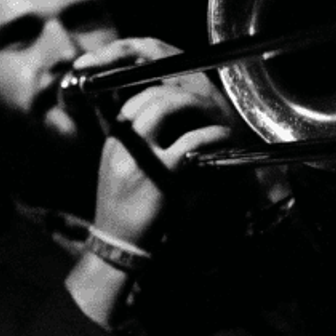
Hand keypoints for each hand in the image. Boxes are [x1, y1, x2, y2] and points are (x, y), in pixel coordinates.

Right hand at [75, 38, 235, 248]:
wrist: (118, 243)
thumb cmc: (121, 208)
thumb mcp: (119, 168)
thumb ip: (134, 143)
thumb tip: (158, 122)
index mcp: (114, 140)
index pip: (135, 99)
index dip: (162, 92)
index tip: (182, 98)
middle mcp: (123, 142)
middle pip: (151, 96)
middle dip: (181, 94)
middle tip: (203, 103)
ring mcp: (141, 157)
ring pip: (167, 108)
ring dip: (196, 106)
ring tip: (212, 115)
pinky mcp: (162, 175)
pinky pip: (191, 141)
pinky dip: (211, 136)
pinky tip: (221, 140)